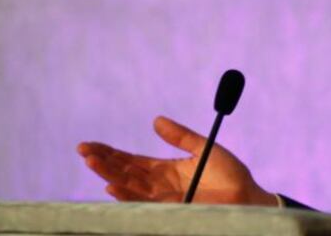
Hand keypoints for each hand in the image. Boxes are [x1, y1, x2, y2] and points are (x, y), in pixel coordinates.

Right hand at [77, 115, 276, 205]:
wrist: (247, 195)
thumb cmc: (230, 173)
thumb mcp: (204, 147)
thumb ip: (181, 136)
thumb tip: (156, 120)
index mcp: (165, 169)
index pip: (130, 160)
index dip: (110, 152)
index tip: (89, 144)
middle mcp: (159, 185)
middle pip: (124, 172)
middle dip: (103, 161)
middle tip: (83, 149)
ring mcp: (163, 199)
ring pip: (129, 187)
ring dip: (109, 175)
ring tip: (92, 161)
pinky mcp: (171, 210)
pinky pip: (144, 203)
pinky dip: (127, 196)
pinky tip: (113, 187)